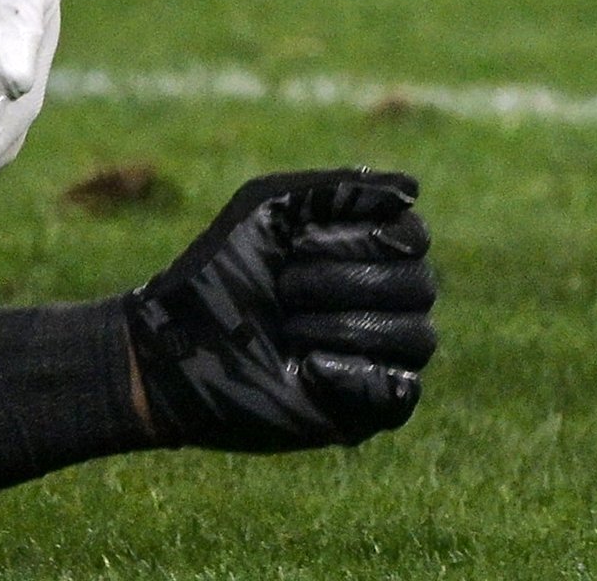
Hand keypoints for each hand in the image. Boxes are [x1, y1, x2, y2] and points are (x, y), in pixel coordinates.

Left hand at [125, 169, 437, 451]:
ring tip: (287, 328)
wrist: (177, 344)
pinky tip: (309, 368)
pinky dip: (355, 375)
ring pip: (417, 337)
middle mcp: (385, 303)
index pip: (411, 236)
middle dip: (341, 281)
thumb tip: (412, 189)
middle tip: (283, 288)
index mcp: (367, 252)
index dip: (360, 237)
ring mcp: (381, 356)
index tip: (298, 243)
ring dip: (343, 326)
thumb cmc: (218, 270)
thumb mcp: (267, 207)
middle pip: (419, 284)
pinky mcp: (369, 408)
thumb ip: (337, 189)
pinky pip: (402, 391)